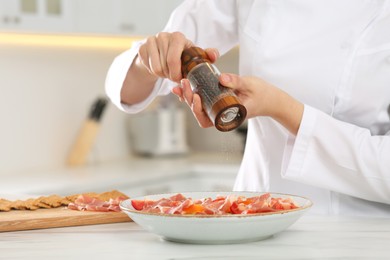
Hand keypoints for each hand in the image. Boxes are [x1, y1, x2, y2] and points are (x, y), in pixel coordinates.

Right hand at [121, 32, 218, 104]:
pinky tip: (159, 68)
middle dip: (170, 75)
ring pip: (156, 68)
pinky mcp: (142, 48)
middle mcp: (163, 36)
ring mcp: (151, 41)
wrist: (164, 53)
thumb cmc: (182, 56)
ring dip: (163, 75)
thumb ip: (206, 56)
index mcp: (178, 37)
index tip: (179, 79)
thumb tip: (214, 55)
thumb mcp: (195, 56)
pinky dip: (154, 72)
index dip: (176, 74)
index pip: (173, 60)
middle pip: (164, 66)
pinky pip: (148, 67)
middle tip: (174, 76)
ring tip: (168, 72)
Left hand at [172, 73, 303, 134]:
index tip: (196, 96)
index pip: (206, 120)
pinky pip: (204, 101)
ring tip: (180, 83)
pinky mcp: (219, 103)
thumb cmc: (263, 94)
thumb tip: (221, 78)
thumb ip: (236, 81)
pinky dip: (194, 94)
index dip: (197, 110)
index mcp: (227, 118)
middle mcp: (221, 116)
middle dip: (188, 99)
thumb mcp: (250, 85)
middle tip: (184, 83)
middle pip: (199, 113)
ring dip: (188, 96)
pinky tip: (187, 85)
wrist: (271, 99)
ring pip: (199, 108)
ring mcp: (219, 110)